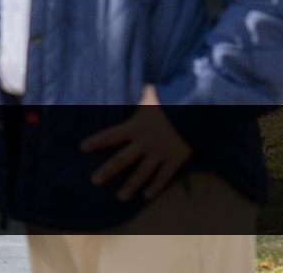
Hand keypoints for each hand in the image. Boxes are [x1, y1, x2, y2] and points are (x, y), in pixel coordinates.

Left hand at [80, 84, 191, 201]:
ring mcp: (160, 152)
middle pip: (122, 160)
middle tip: (94, 181)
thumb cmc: (172, 98)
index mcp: (136, 125)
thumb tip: (122, 84)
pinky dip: (156, 186)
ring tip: (120, 197)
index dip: (96, 141)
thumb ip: (136, 97)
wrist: (200, 107)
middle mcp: (145, 142)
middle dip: (107, 171)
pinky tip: (147, 196)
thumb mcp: (150, 95)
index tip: (82, 148)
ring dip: (130, 186)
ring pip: (142, 173)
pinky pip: (164, 176)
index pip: (111, 135)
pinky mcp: (175, 158)